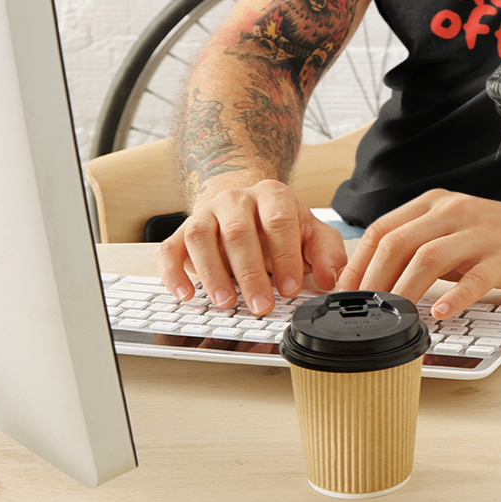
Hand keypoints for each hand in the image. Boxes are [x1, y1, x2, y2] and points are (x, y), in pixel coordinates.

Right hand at [156, 180, 347, 316]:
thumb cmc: (279, 225)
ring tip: (225, 302)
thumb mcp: (312, 234)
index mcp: (272, 196)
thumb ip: (327, 254)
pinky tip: (185, 294)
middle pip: (238, 232)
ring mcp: (205, 213)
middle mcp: (235, 199)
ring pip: (201, 236)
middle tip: (260, 305)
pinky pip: (170, 249)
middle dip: (250, 273)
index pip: (278, 221)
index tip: (290, 288)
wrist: (244, 203)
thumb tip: (330, 279)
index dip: (285, 256)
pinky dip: (174, 273)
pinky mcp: (181, 232)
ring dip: (212, 272)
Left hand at [336, 189, 500, 317]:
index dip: (358, 262)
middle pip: (399, 242)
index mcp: (433, 206)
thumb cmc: (496, 238)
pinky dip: (453, 296)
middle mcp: (452, 212)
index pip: (382, 229)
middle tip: (361, 310)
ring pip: (429, 257)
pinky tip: (439, 313)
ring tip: (390, 315)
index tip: (343, 293)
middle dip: (373, 279)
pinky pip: (474, 277)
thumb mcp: (451, 231)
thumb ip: (416, 246)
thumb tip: (371, 277)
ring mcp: (479, 233)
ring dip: (404, 289)